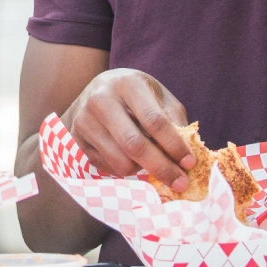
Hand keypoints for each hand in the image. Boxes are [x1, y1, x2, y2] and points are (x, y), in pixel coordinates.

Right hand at [66, 69, 194, 190]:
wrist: (94, 92)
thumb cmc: (134, 95)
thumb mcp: (156, 95)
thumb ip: (173, 119)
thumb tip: (188, 154)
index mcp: (126, 83)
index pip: (154, 120)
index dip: (174, 145)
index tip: (190, 163)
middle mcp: (101, 99)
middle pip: (135, 144)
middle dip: (162, 168)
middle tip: (181, 183)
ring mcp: (84, 120)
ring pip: (120, 161)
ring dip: (143, 171)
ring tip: (152, 164)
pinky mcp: (76, 139)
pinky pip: (107, 167)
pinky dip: (125, 170)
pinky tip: (130, 158)